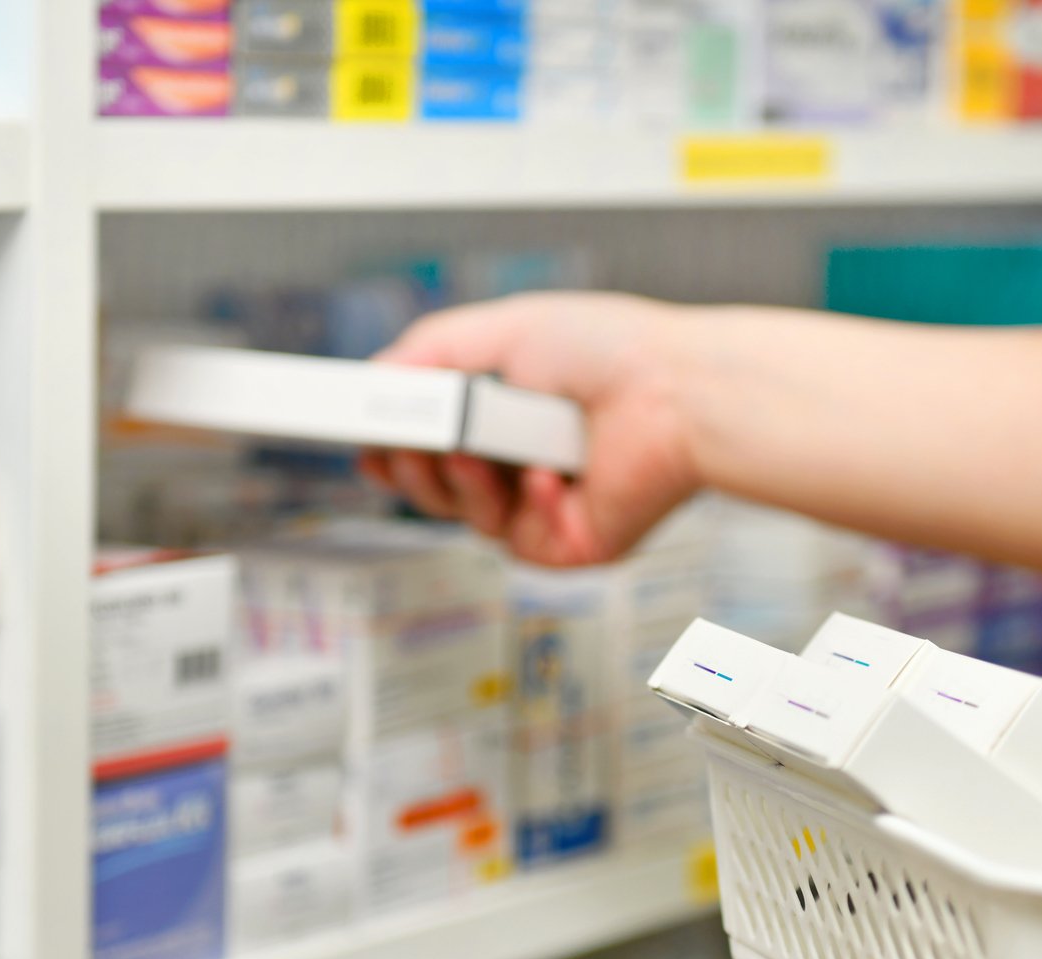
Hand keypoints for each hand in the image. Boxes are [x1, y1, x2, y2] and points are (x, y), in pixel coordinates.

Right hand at [366, 292, 700, 565]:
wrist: (675, 390)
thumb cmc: (611, 350)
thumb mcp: (498, 330)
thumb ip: (425, 354)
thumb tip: (372, 380)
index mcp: (504, 414)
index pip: (426, 445)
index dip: (392, 449)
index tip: (366, 442)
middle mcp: (520, 463)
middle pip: (429, 489)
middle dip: (410, 468)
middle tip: (408, 443)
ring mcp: (542, 509)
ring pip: (462, 518)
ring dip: (458, 482)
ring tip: (476, 448)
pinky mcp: (568, 545)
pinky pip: (515, 541)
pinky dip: (525, 503)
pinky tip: (550, 473)